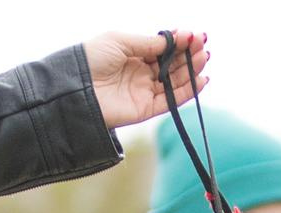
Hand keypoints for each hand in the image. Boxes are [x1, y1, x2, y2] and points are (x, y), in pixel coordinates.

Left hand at [84, 29, 208, 129]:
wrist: (75, 88)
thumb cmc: (91, 59)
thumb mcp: (120, 41)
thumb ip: (149, 43)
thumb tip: (175, 39)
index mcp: (133, 55)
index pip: (162, 49)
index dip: (179, 42)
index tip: (194, 35)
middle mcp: (140, 73)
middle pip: (172, 65)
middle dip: (189, 55)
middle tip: (204, 45)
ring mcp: (143, 91)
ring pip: (174, 82)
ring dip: (192, 71)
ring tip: (205, 58)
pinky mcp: (145, 109)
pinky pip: (171, 101)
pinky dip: (188, 92)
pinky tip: (202, 80)